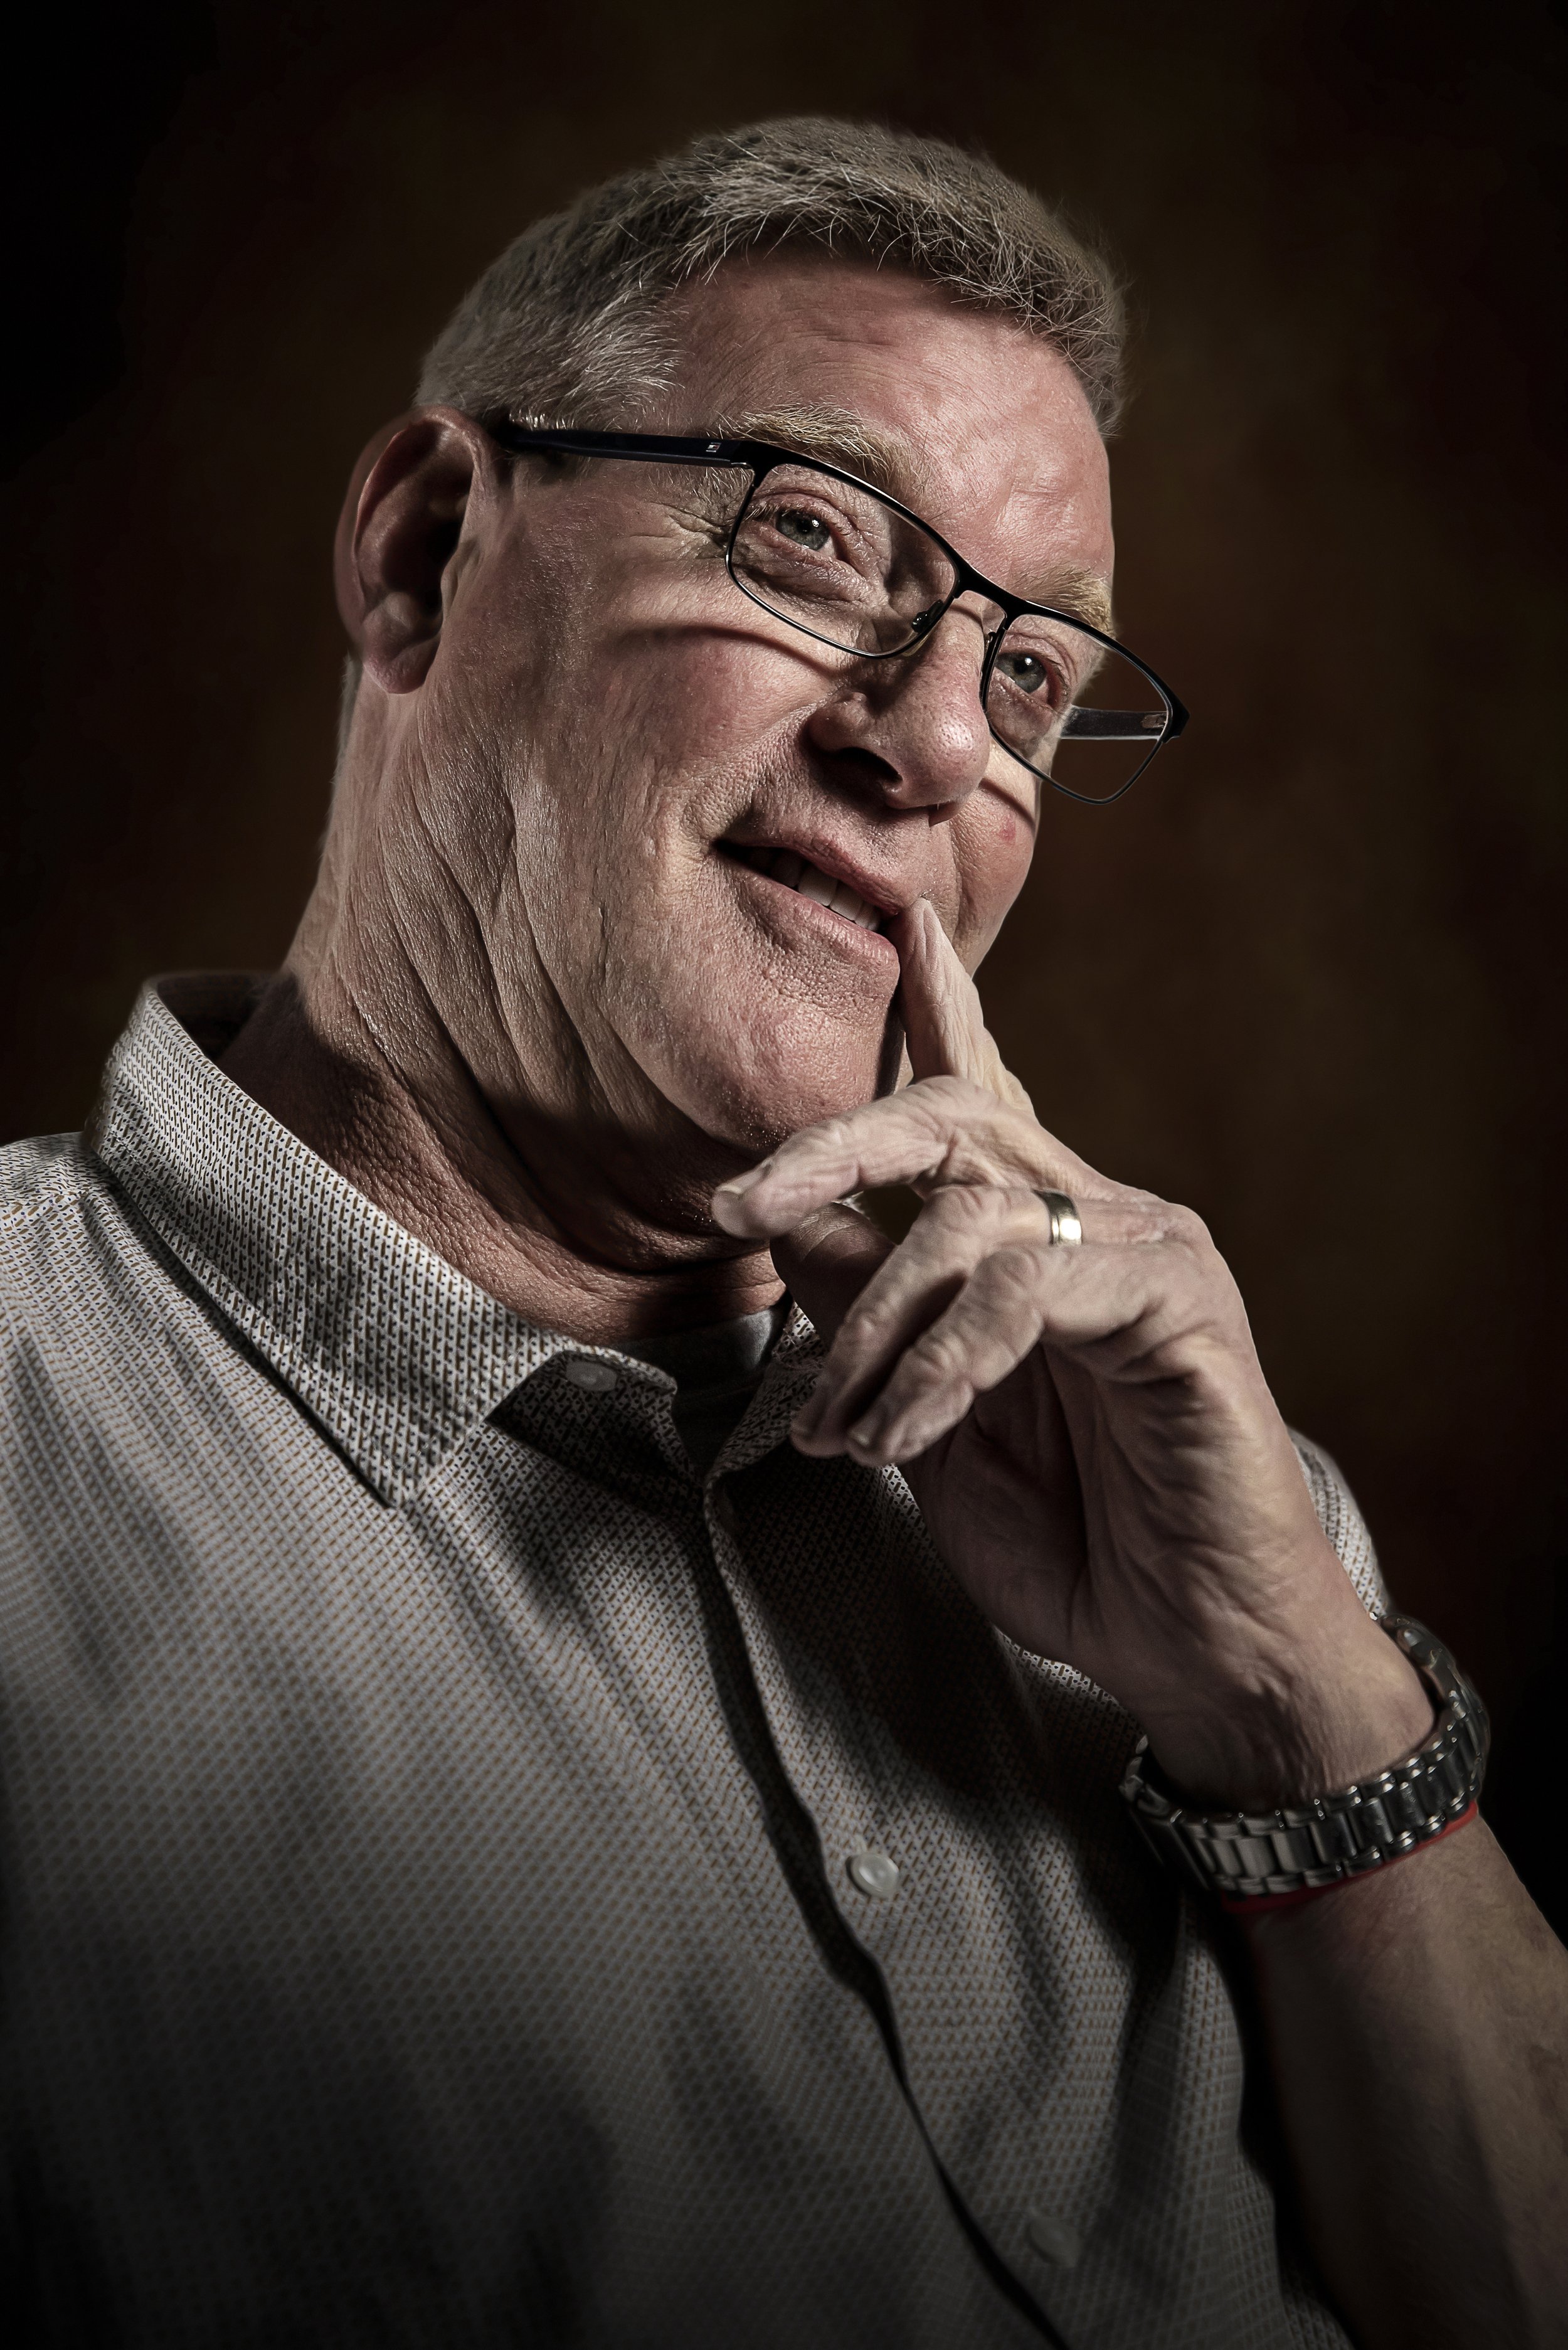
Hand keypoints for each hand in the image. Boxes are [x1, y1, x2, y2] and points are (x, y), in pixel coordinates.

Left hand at [713, 901, 1429, 1808]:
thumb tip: (790, 1228)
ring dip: (875, 1328)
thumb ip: (869, 1316)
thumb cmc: (1074, 1536)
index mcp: (1039, 1236)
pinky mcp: (1180, 1303)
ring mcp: (1148, 1251)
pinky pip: (1025, 1288)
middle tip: (738, 1205)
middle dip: (834, 1147)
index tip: (904, 926)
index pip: (983, 1097)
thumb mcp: (925, 1419)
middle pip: (956, 1119)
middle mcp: (1098, 1217)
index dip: (943, 1009)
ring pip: (970, 1213)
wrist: (1196, 1647)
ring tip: (840, 1430)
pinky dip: (941, 1363)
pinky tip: (902, 1436)